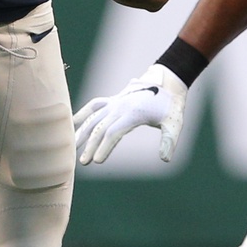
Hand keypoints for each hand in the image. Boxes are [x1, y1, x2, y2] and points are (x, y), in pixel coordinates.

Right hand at [72, 64, 186, 165]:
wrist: (168, 83)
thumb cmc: (171, 107)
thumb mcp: (174, 124)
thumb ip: (169, 141)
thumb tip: (165, 159)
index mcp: (133, 113)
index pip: (113, 132)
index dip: (104, 147)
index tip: (97, 161)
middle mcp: (120, 106)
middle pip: (100, 127)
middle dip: (90, 145)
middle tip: (83, 162)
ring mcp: (115, 102)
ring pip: (94, 117)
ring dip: (83, 132)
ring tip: (73, 147)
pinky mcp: (113, 100)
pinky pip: (94, 106)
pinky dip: (83, 113)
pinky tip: (72, 122)